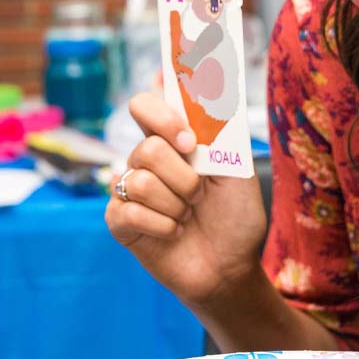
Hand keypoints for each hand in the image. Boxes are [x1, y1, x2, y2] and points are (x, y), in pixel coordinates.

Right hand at [104, 92, 266, 306]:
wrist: (232, 266)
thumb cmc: (236, 216)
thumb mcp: (238, 169)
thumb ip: (220, 133)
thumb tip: (210, 93)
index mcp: (172, 141)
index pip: (145, 106)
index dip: (162, 116)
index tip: (190, 141)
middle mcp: (146, 160)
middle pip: (147, 148)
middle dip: (183, 178)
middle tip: (198, 195)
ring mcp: (129, 189)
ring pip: (140, 182)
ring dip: (176, 206)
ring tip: (187, 217)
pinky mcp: (119, 220)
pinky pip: (130, 212)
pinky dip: (162, 226)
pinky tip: (174, 233)